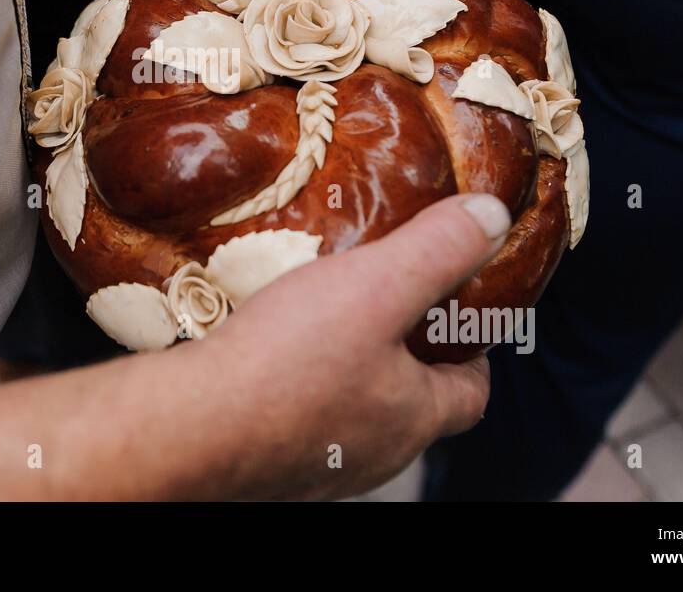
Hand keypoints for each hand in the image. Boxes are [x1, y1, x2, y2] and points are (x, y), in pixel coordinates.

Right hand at [178, 192, 507, 499]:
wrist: (189, 426)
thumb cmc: (288, 360)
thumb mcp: (378, 286)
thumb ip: (439, 250)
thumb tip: (494, 217)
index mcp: (414, 417)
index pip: (471, 393)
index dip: (473, 352)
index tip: (459, 313)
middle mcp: (373, 453)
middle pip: (410, 404)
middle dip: (406, 357)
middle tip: (385, 303)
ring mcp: (317, 465)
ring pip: (350, 412)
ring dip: (346, 372)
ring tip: (321, 320)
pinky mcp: (264, 461)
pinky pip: (294, 419)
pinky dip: (292, 387)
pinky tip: (265, 352)